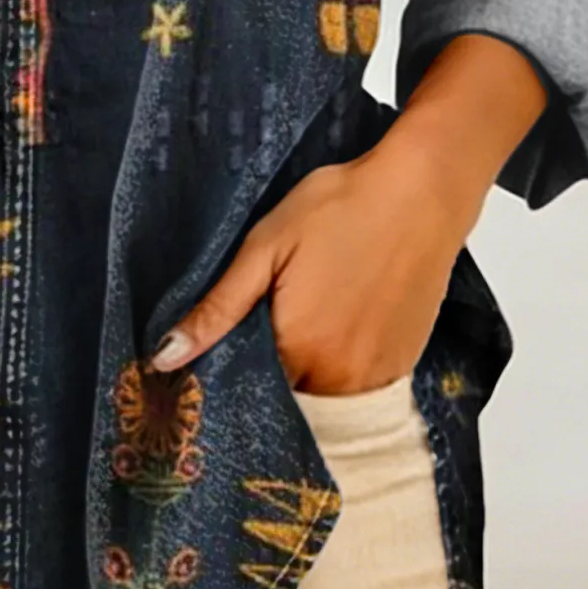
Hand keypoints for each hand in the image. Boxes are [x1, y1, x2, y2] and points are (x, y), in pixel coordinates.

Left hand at [148, 33, 547, 391]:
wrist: (422, 190)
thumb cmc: (340, 208)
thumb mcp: (265, 248)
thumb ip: (217, 311)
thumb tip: (165, 358)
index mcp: (299, 352)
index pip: (248, 389)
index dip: (230, 371)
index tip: (220, 348)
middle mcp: (341, 379)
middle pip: (287, 397)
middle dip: (268, 370)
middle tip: (268, 318)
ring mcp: (378, 376)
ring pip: (322, 396)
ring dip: (305, 371)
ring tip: (306, 313)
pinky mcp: (405, 364)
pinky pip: (358, 386)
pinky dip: (340, 367)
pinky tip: (337, 319)